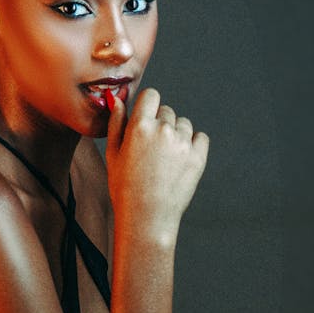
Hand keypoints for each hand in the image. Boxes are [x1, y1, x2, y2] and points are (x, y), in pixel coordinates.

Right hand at [106, 86, 208, 238]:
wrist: (147, 217)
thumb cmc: (125, 188)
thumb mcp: (113, 154)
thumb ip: (116, 122)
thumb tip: (117, 99)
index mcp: (140, 126)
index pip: (151, 95)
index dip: (148, 106)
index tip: (145, 119)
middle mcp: (163, 129)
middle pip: (167, 110)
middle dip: (160, 123)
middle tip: (151, 149)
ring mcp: (183, 143)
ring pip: (183, 124)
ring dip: (175, 133)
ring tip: (164, 159)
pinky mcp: (198, 156)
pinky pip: (200, 137)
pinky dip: (192, 144)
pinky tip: (179, 160)